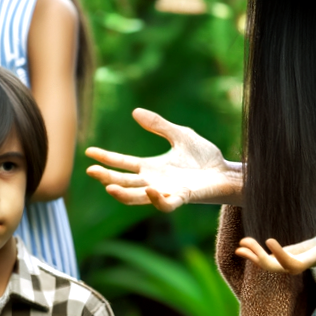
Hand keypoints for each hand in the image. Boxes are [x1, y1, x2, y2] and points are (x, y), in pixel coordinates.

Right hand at [84, 108, 242, 210]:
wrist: (226, 172)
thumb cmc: (205, 157)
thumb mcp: (180, 135)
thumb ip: (159, 125)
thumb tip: (135, 111)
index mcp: (151, 167)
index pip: (122, 163)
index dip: (106, 158)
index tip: (88, 152)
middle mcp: (154, 181)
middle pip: (124, 181)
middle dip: (107, 177)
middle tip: (90, 171)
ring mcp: (166, 190)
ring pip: (138, 197)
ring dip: (123, 194)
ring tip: (109, 188)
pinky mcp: (182, 197)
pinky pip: (166, 203)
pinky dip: (156, 200)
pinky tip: (149, 189)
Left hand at [236, 185, 315, 272]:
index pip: (297, 264)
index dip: (280, 256)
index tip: (268, 239)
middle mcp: (313, 257)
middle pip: (282, 269)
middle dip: (262, 259)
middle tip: (243, 244)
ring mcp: (310, 255)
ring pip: (279, 266)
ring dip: (259, 258)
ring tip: (240, 246)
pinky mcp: (308, 250)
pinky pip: (283, 258)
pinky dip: (266, 254)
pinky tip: (251, 246)